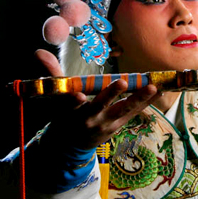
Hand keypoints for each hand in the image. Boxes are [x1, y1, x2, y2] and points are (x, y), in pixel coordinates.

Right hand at [34, 49, 159, 149]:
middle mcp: (89, 119)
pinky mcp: (119, 125)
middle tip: (120, 82)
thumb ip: (51, 75)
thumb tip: (38, 52)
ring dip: (138, 98)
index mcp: (70, 112)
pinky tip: (159, 90)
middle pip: (100, 106)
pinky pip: (134, 112)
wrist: (71, 146)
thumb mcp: (55, 98)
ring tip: (151, 87)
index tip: (78, 95)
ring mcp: (106, 123)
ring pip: (124, 110)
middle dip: (110, 95)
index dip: (73, 101)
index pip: (69, 105)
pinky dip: (147, 102)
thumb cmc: (64, 116)